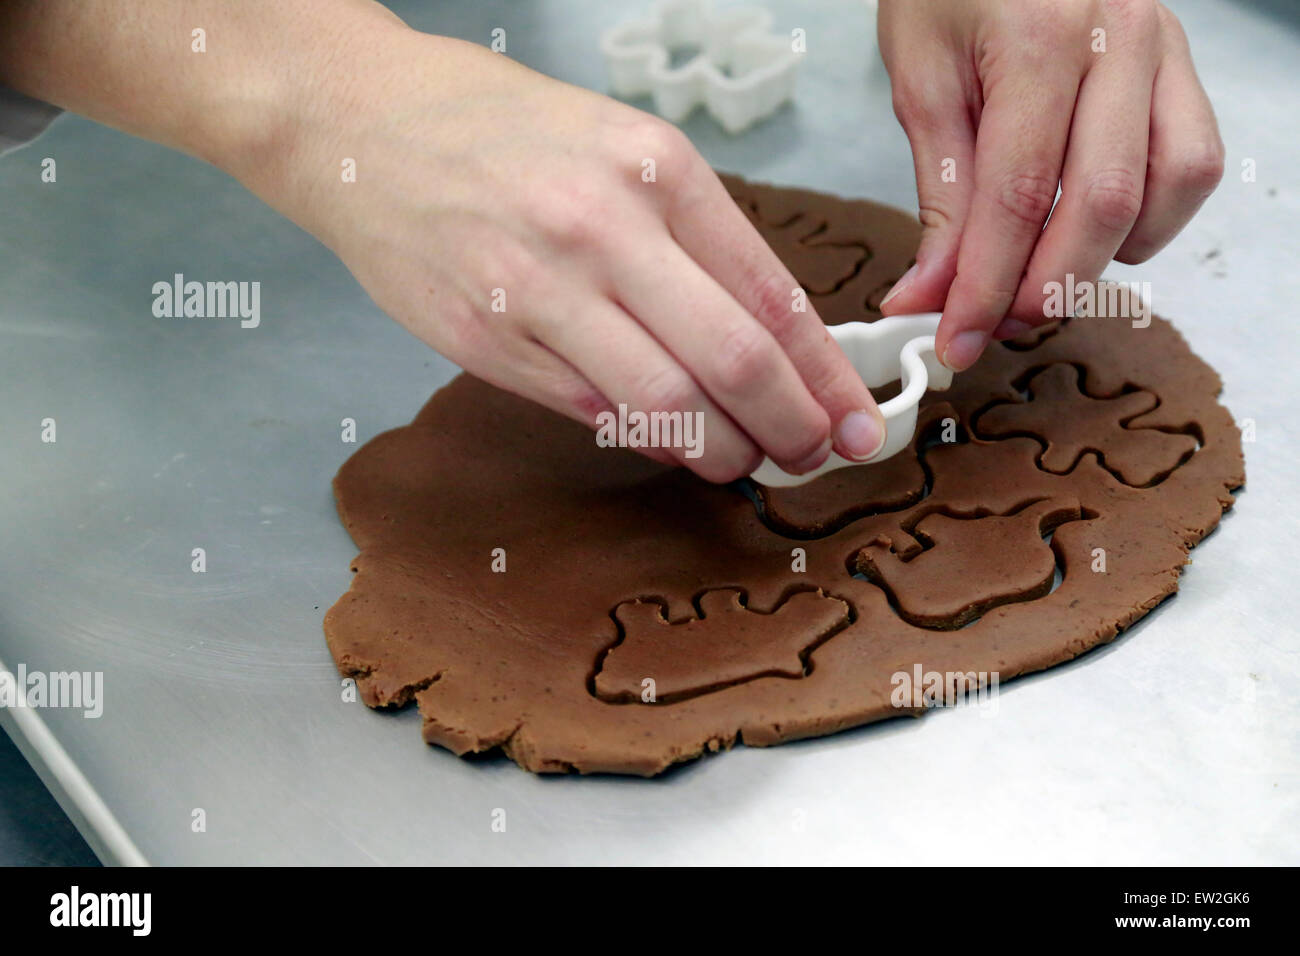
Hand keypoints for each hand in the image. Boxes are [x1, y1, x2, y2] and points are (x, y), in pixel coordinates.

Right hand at [252, 27, 886, 482]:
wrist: (358, 124)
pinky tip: (670, 446)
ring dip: (720, 449)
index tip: (855, 417)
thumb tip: (758, 342)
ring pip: (664, 401)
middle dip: (790, 425)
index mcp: (655, 168)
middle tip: (812, 456)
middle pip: (732, 358)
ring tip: (745, 462)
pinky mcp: (484, 340)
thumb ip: (689, 238)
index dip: (824, 372)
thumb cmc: (497, 130)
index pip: (769, 293)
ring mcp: (538, 289)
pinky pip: (589, 410)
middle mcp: (603, 228)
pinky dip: (643, 438)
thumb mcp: (618, 147)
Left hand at [876, 0, 1223, 369]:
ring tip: (1040, 271)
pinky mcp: (1180, 65)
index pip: (1019, 195)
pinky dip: (1147, 218)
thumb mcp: (920, 81)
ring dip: (1106, 255)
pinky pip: (1191, 163)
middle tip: (995, 326)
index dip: (987, 285)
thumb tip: (931, 295)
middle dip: (1046, 288)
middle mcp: (1121, 38)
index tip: (956, 339)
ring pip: (1169, 187)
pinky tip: (1091, 227)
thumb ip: (940, 194)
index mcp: (1042, 35)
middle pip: (1103, 203)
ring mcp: (1164, 48)